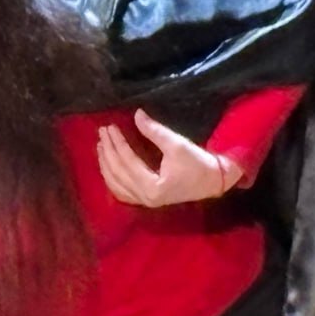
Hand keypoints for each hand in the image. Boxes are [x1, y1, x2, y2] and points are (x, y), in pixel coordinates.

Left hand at [97, 109, 243, 206]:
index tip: (110, 127)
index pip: (127, 162)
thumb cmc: (198, 163)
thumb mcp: (177, 144)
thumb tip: (136, 114)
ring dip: (106, 165)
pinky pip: (122, 192)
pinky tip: (107, 167)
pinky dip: (112, 179)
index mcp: (152, 187)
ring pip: (116, 184)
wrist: (213, 181)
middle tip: (102, 132)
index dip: (117, 143)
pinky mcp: (146, 199)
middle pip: (118, 173)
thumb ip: (154, 131)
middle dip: (108, 151)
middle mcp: (144, 197)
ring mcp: (144, 201)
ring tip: (101, 146)